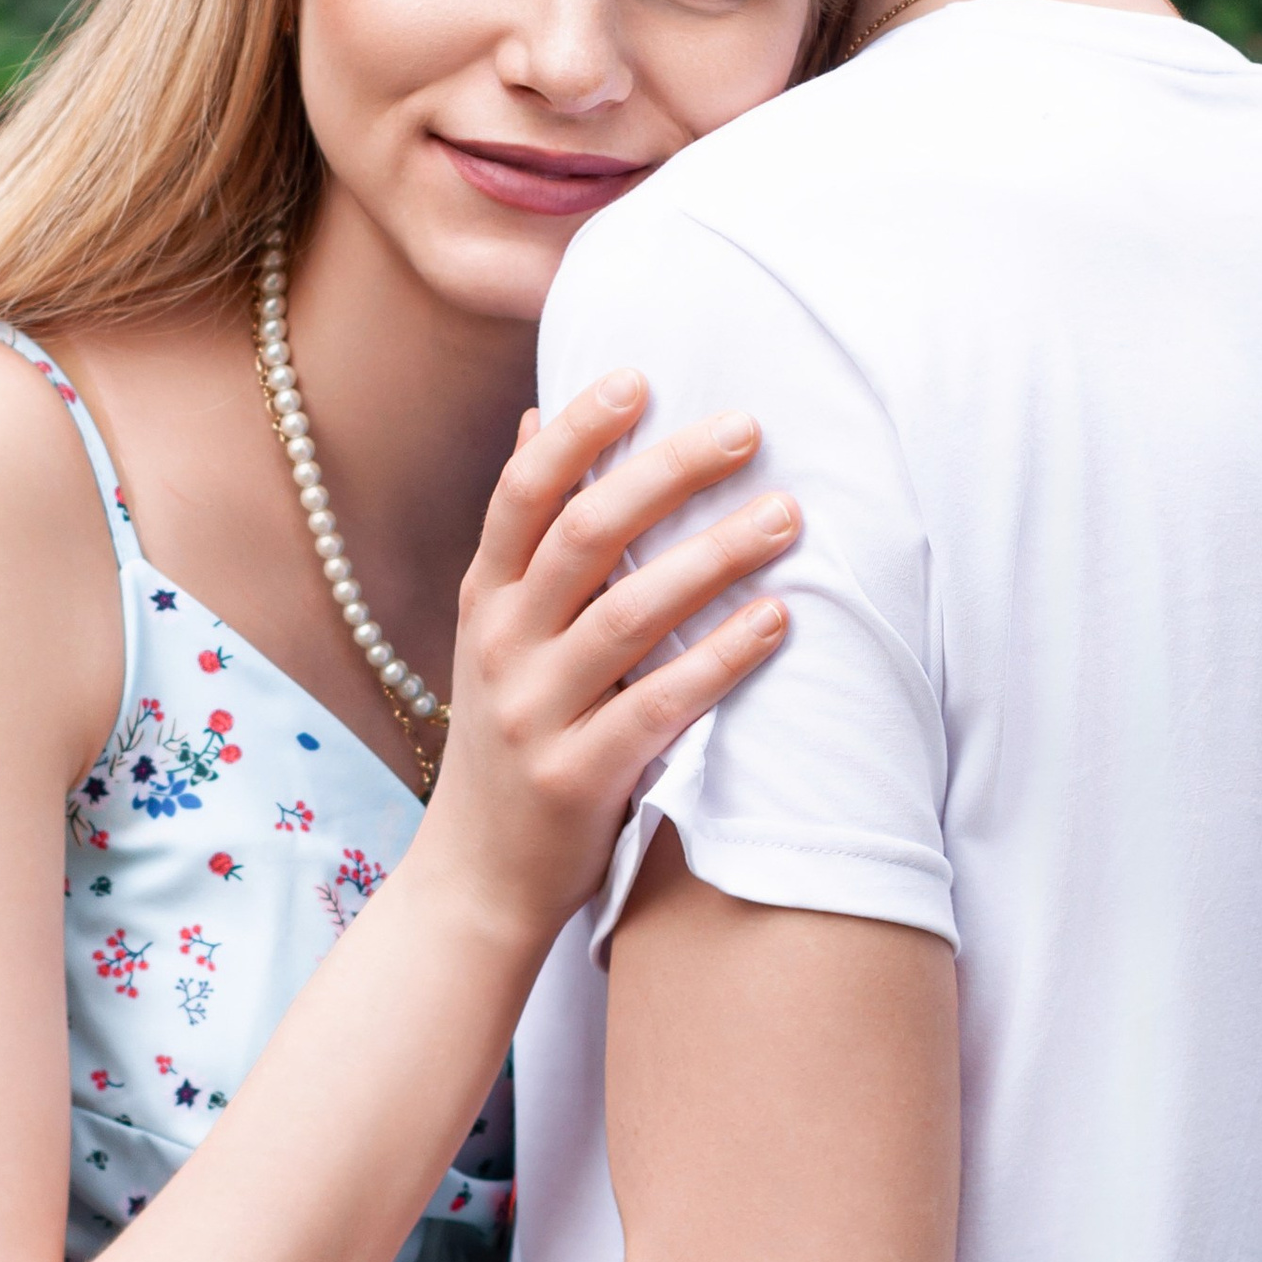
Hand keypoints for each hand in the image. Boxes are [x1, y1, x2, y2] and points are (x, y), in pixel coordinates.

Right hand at [412, 370, 794, 940]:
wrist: (475, 882)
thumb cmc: (512, 741)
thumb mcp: (497, 633)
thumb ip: (524, 539)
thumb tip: (536, 419)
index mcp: (486, 601)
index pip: (522, 496)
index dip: (576, 432)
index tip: (639, 378)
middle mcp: (502, 646)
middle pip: (583, 537)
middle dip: (666, 473)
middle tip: (746, 429)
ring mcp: (533, 713)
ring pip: (627, 615)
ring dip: (711, 556)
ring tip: (785, 514)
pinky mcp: (575, 777)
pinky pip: (657, 707)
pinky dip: (719, 659)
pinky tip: (776, 621)